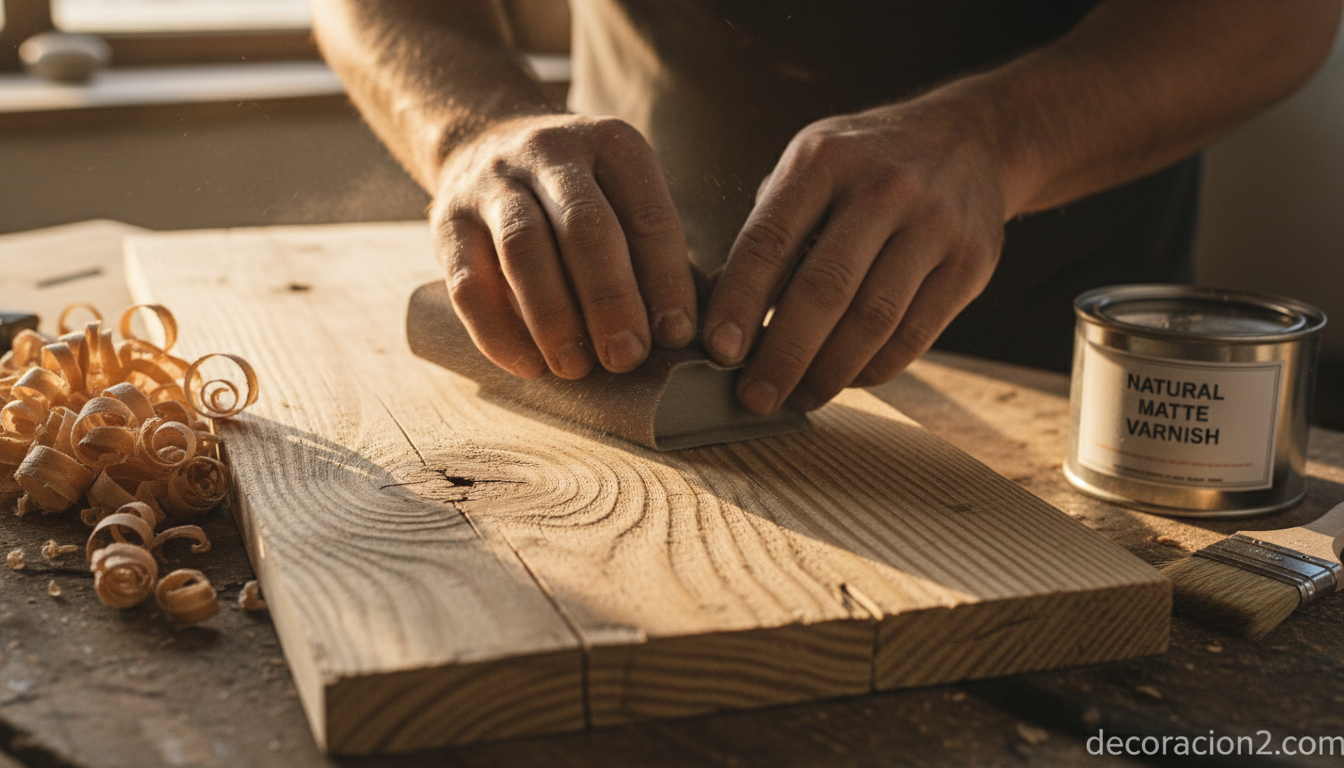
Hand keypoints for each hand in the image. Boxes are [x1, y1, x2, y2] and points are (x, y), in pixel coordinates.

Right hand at [430, 113, 697, 378]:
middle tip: (627, 356)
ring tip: (576, 367)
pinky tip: (527, 365)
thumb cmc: (576, 194)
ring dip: (553, 316)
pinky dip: (498, 330)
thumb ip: (646, 253)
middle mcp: (551, 152)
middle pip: (584, 227)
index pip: (647, 214)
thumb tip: (673, 334)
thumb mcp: (620, 194)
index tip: (676, 334)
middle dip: (610, 298)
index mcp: (612, 144)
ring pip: (523, 248)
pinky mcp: (447, 220)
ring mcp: (493, 182)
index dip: (666, 278)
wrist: (482, 140)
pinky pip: (468, 282)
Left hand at [702, 96, 1009, 413]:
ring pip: (873, 321)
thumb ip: (774, 228)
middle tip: (755, 399)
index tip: (718, 353)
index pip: (768, 241)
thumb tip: (727, 317)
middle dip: (783, 355)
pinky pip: (915, 334)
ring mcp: (934, 223)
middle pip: (824, 290)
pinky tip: (847, 380)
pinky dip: (874, 369)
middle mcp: (883, 187)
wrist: (971, 138)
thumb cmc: (864, 167)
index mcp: (824, 159)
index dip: (739, 304)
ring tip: (797, 398)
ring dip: (828, 373)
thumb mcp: (813, 165)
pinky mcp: (972, 261)